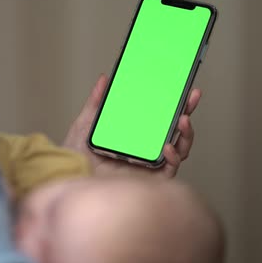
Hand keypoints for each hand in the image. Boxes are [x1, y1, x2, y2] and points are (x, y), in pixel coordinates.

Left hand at [63, 74, 201, 177]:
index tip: (182, 86)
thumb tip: (104, 80)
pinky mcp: (149, 183)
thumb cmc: (74, 160)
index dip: (173, 103)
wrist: (69, 181)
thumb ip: (96, 104)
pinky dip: (172, 158)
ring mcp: (148, 167)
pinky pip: (169, 170)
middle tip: (192, 95)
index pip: (158, 118)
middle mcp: (144, 152)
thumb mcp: (85, 126)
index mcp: (133, 137)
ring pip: (179, 150)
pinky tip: (167, 147)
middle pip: (174, 132)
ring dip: (185, 134)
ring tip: (183, 120)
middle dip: (187, 112)